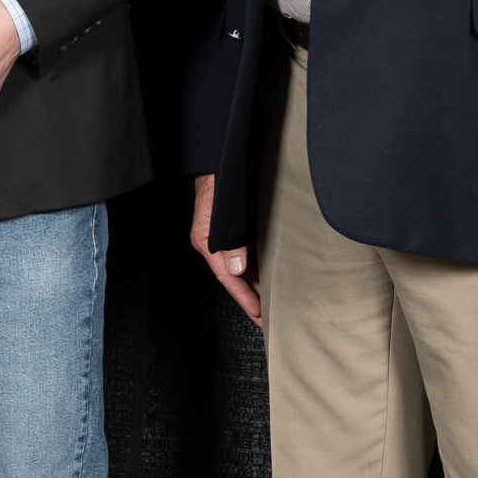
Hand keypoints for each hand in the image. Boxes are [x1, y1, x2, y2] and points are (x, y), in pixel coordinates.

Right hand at [189, 174, 260, 324]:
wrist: (220, 159)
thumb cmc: (218, 182)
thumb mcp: (222, 214)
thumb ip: (230, 242)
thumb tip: (236, 268)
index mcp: (206, 241)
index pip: (226, 277)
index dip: (243, 297)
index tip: (257, 313)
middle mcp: (215, 242)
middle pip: (234, 277)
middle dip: (250, 297)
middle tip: (266, 318)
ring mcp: (225, 236)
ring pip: (242, 267)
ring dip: (255, 283)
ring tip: (271, 302)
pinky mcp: (235, 228)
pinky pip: (247, 254)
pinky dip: (257, 267)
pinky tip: (269, 275)